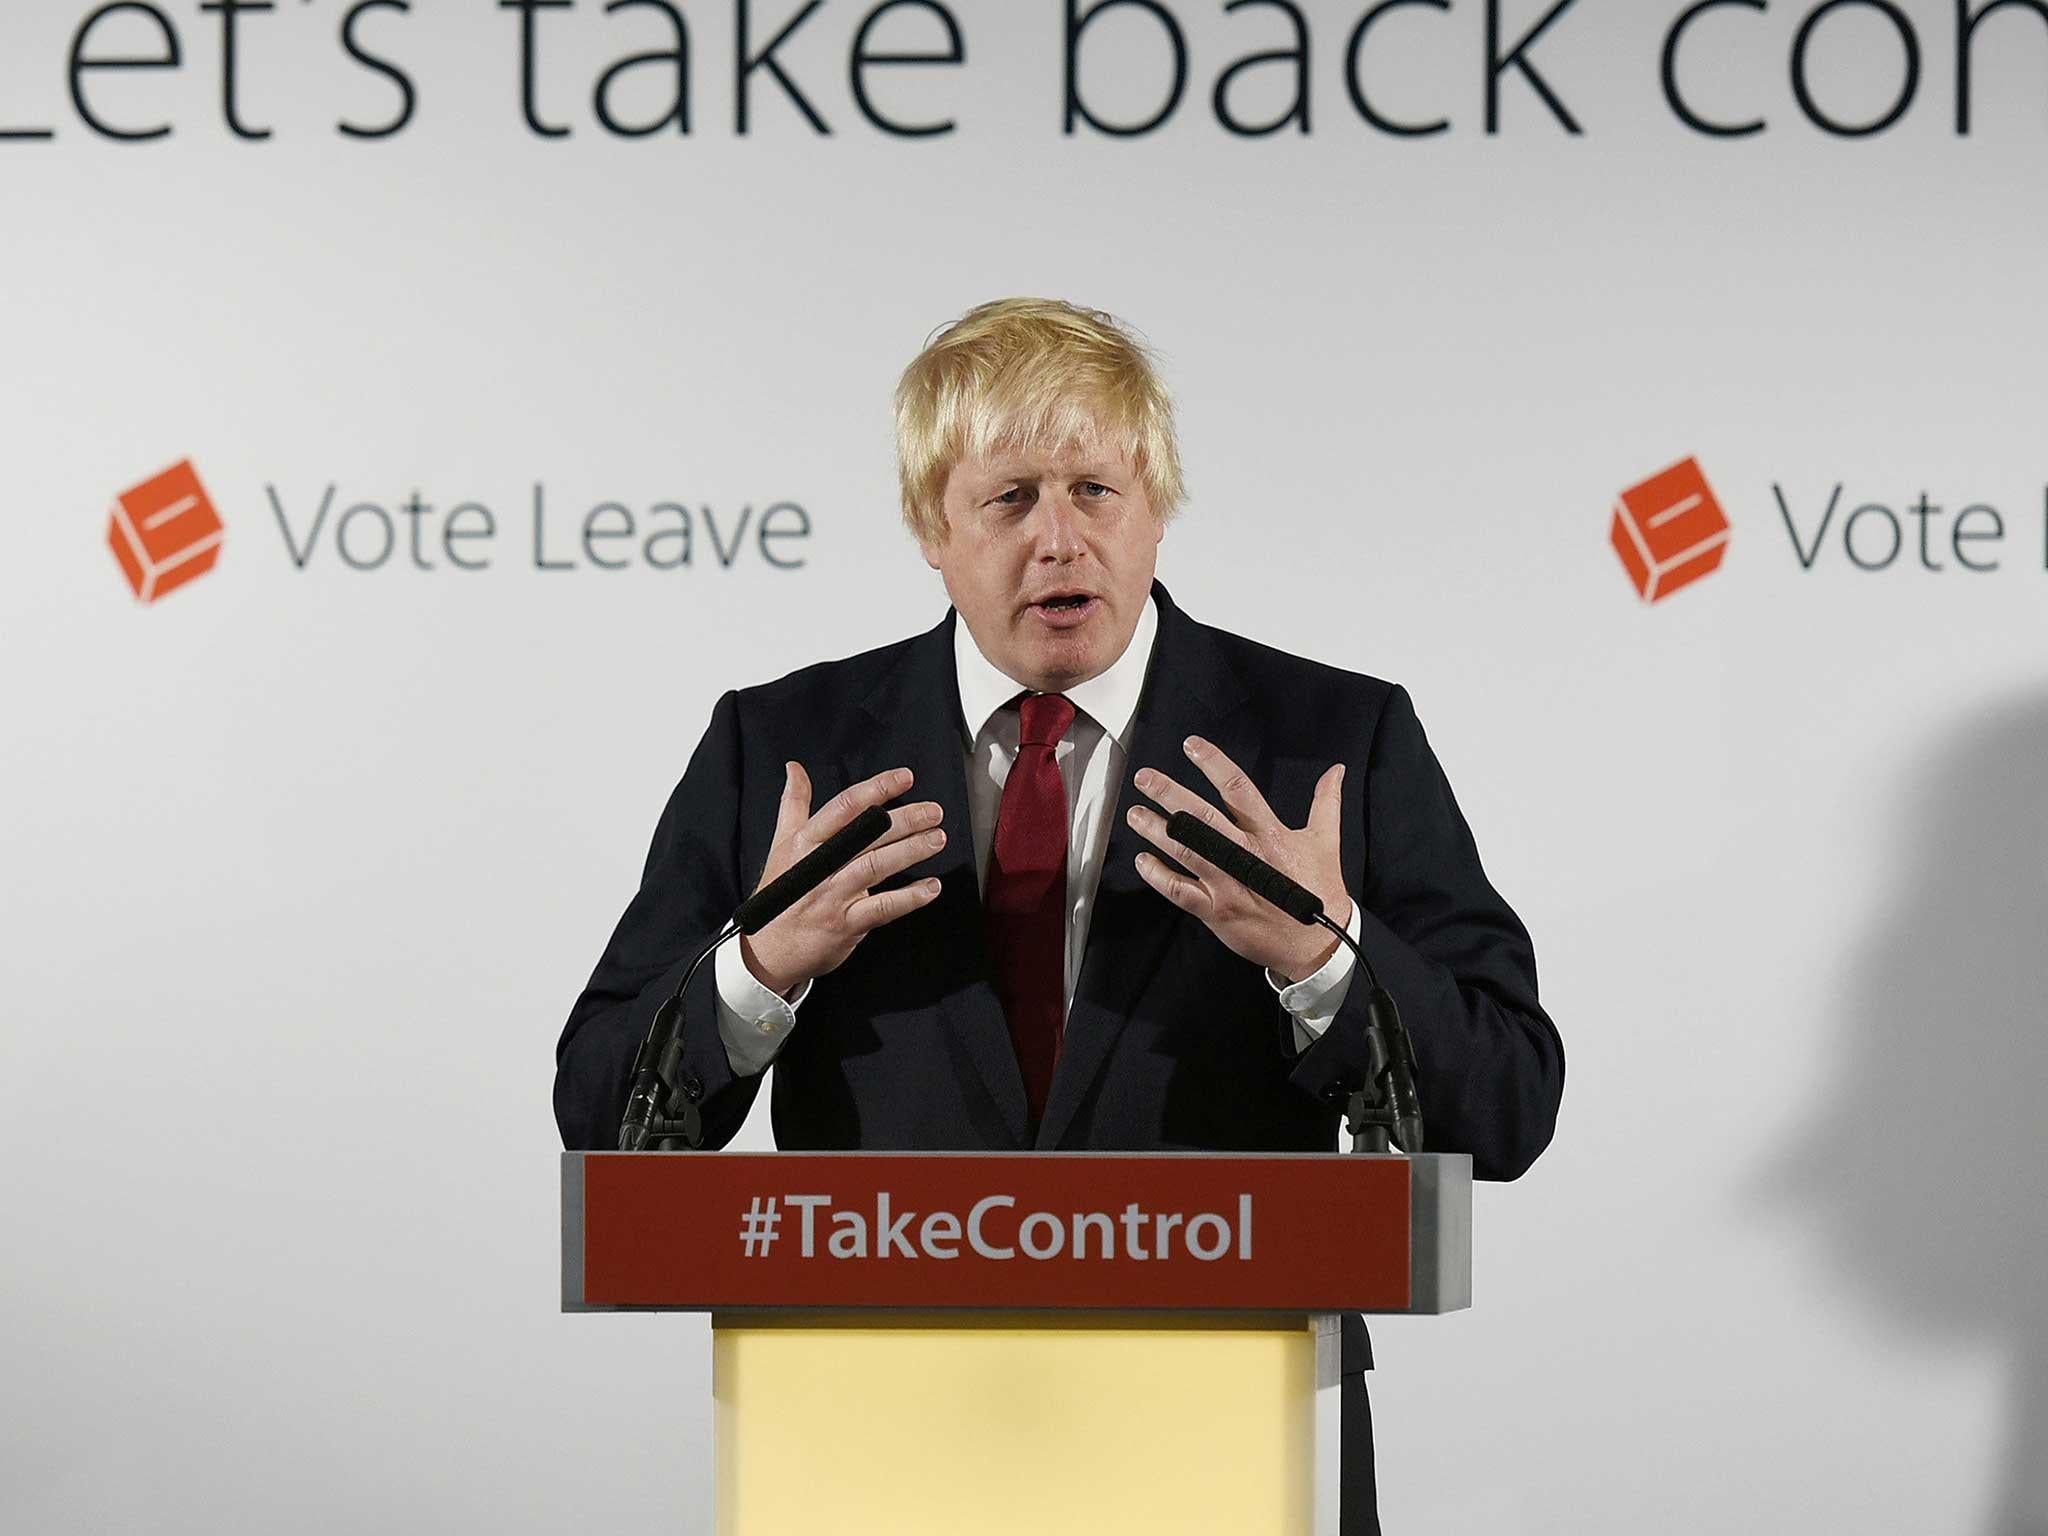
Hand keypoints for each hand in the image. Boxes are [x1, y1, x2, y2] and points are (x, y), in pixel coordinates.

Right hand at [739, 764, 946, 995]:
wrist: (767, 951)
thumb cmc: (778, 895)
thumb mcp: (780, 844)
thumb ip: (793, 804)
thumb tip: (794, 769)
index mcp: (805, 842)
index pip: (844, 807)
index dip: (877, 789)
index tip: (904, 778)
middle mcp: (819, 866)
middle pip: (866, 835)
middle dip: (904, 820)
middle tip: (933, 811)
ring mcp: (833, 896)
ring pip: (876, 866)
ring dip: (911, 851)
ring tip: (937, 839)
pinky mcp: (845, 924)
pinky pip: (882, 908)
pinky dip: (909, 898)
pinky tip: (931, 887)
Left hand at [1126, 736, 1352, 983]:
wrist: (1317, 943)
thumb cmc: (1319, 891)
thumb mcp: (1327, 841)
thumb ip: (1326, 802)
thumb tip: (1336, 771)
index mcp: (1270, 835)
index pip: (1238, 789)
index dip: (1213, 764)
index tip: (1191, 746)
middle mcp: (1245, 856)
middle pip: (1202, 817)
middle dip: (1170, 794)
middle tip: (1145, 778)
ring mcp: (1228, 884)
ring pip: (1185, 851)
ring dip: (1157, 831)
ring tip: (1136, 813)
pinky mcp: (1216, 911)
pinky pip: (1180, 891)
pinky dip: (1158, 876)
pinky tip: (1142, 861)